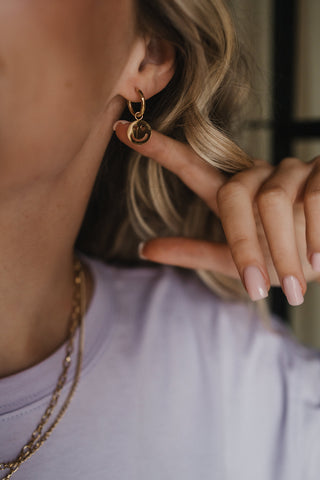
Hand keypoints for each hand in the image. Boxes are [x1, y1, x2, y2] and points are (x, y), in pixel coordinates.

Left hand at [113, 120, 319, 305]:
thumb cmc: (286, 258)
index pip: (191, 167)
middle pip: (233, 193)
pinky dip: (317, 234)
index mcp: (233, 194)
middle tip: (259, 288)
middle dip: (244, 245)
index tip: (120, 129)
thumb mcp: (237, 262)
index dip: (158, 150)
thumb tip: (144, 249)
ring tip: (297, 286)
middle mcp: (257, 176)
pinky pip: (315, 196)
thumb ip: (194, 252)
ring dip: (284, 250)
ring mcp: (292, 169)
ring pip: (275, 200)